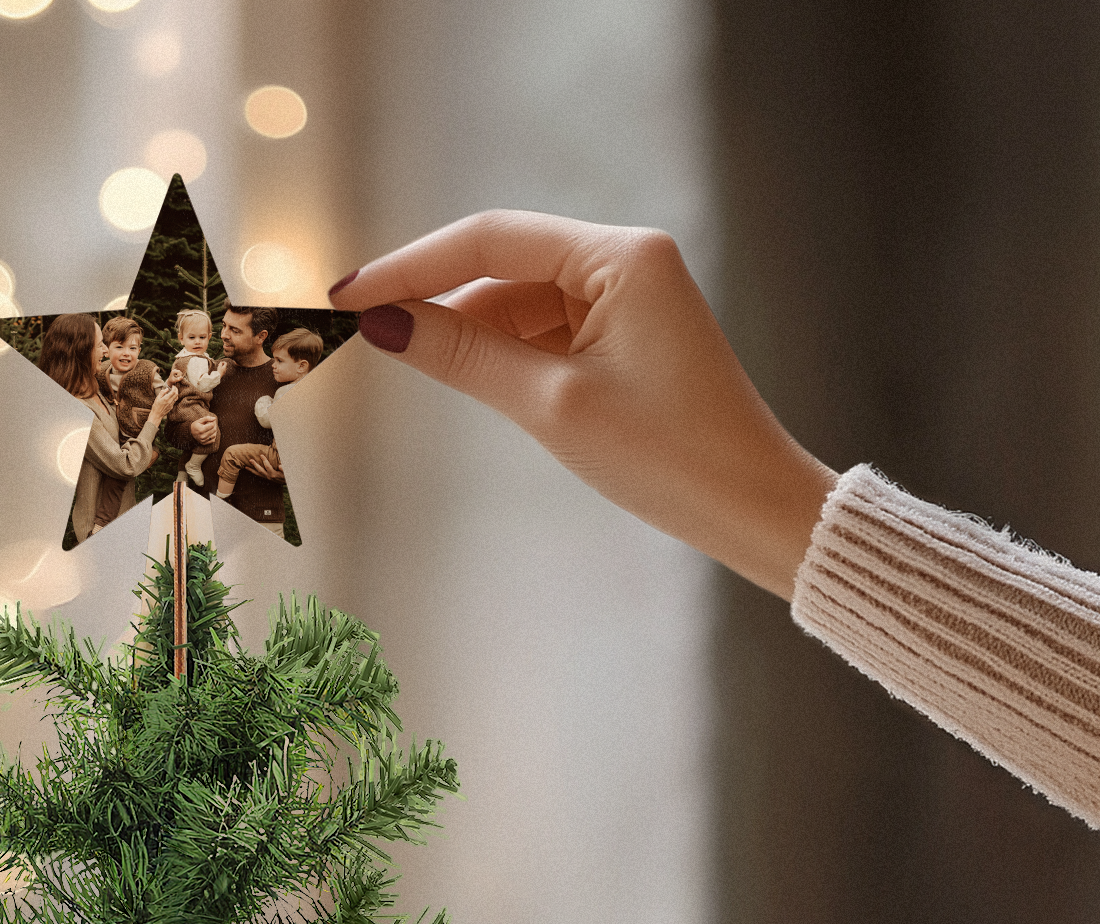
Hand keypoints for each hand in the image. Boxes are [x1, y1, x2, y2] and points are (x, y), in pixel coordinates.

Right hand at [151, 380, 181, 420]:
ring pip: (176, 397)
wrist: (157, 415)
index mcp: (166, 398)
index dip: (174, 387)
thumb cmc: (156, 406)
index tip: (173, 386)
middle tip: (174, 387)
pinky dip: (174, 397)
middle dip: (176, 389)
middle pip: (176, 394)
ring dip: (176, 393)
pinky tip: (172, 396)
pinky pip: (174, 401)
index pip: (173, 391)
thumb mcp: (157, 398)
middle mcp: (170, 402)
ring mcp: (171, 405)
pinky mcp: (171, 407)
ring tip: (174, 391)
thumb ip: (162, 392)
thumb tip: (167, 389)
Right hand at [187, 413, 219, 450]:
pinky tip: (210, 434)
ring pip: (214, 435)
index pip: (212, 425)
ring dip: (214, 431)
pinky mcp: (204, 443)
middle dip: (214, 426)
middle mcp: (202, 436)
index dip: (213, 422)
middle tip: (211, 424)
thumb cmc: (196, 425)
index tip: (211, 421)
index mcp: (201, 429)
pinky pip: (213, 440)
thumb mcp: (200, 420)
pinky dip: (213, 436)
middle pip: (214, 430)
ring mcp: (203, 440)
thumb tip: (215, 418)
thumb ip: (207, 418)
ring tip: (210, 429)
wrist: (190, 433)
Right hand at [330, 211, 835, 598]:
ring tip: (405, 362)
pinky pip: (545, 331)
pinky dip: (502, 353)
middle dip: (434, 298)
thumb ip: (463, 357)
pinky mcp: (627, 336)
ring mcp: (629, 297)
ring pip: (519, 302)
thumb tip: (385, 326)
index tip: (348, 295)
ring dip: (466, 332)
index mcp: (620, 256)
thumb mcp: (551, 406)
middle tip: (360, 331)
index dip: (411, 266)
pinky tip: (463, 377)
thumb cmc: (668, 458)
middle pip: (503, 265)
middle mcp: (627, 260)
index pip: (492, 240)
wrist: (751, 507)